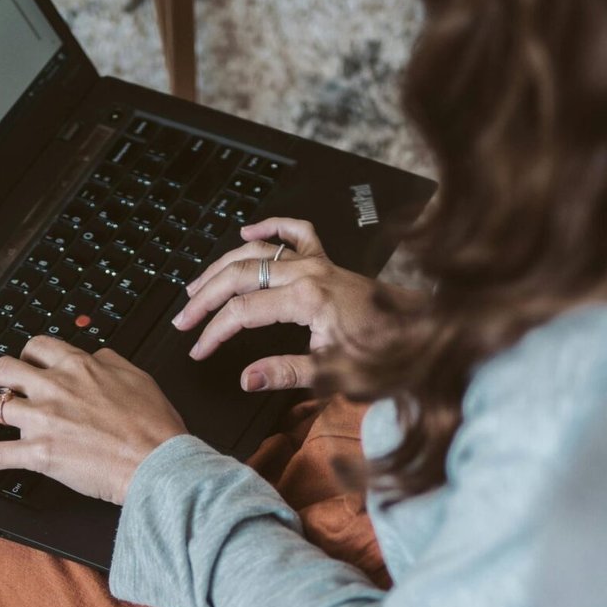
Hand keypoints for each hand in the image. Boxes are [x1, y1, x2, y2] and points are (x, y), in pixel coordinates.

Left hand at [0, 336, 187, 504]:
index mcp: (79, 366)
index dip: (26, 354)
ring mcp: (43, 420)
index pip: (38, 347)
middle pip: (5, 369)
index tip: (24, 361)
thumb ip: (109, 362)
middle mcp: (55, 388)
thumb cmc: (154, 426)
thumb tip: (95, 356)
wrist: (157, 462)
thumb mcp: (136, 376)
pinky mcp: (39, 453)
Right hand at [173, 217, 384, 391]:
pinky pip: (295, 232)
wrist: (423, 333)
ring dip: (223, 266)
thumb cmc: (387, 354)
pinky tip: (248, 231)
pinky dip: (269, 228)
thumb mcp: (336, 374)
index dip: (214, 331)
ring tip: (197, 285)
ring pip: (257, 252)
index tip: (197, 349)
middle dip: (206, 297)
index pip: (242, 310)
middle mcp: (309, 272)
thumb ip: (286, 372)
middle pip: (240, 275)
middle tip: (183, 318)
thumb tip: (246, 378)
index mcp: (307, 299)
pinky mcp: (328, 261)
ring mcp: (318, 262)